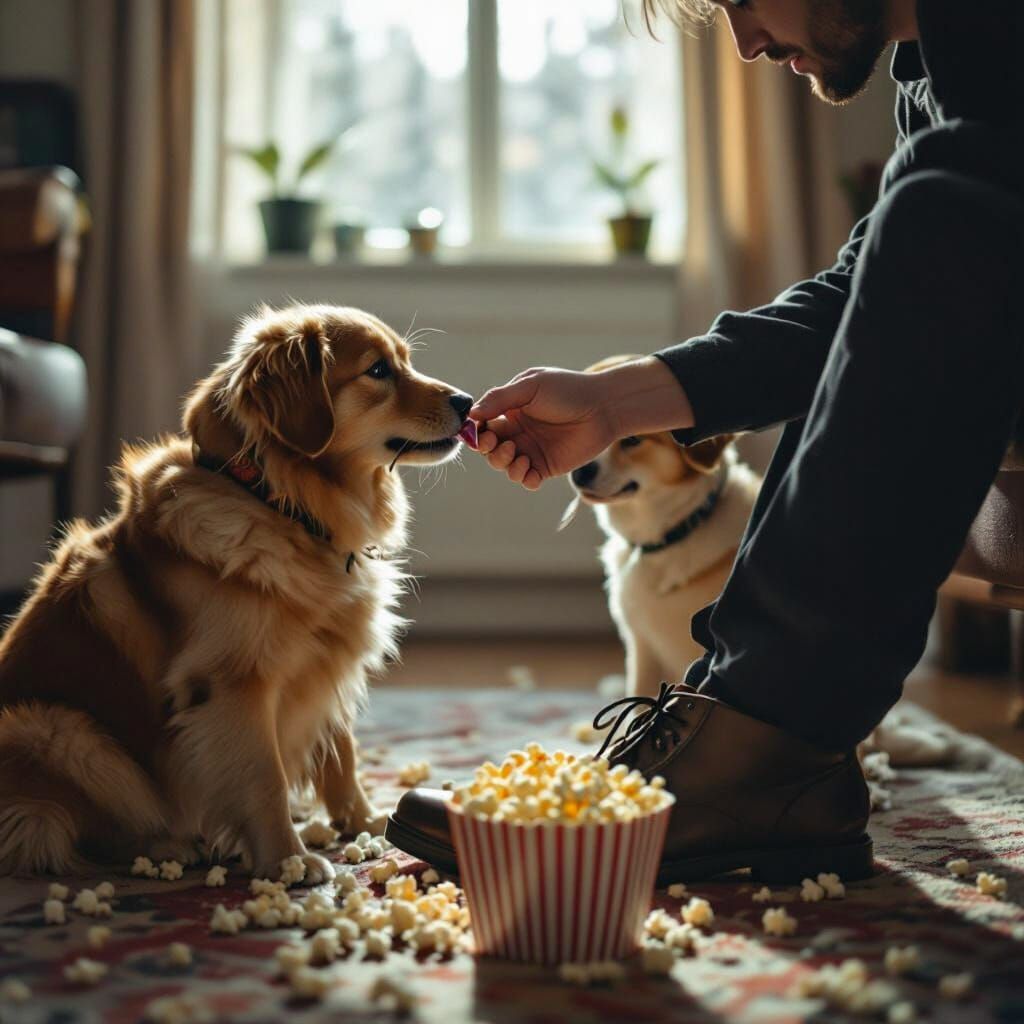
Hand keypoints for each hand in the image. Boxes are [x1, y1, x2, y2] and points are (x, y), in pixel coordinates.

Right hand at [470, 357, 693, 489]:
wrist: (603, 407)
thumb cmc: (568, 390)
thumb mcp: (530, 386)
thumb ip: (500, 398)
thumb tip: (471, 414)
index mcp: (511, 411)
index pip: (483, 425)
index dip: (475, 431)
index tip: (475, 431)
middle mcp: (519, 432)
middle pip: (489, 449)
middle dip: (488, 449)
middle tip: (499, 443)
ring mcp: (532, 450)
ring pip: (505, 466)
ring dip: (503, 463)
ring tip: (517, 453)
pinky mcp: (547, 466)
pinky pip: (527, 480)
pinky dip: (522, 478)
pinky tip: (529, 467)